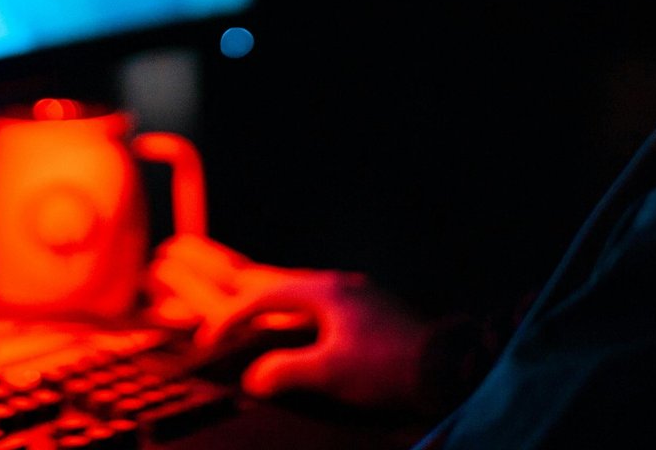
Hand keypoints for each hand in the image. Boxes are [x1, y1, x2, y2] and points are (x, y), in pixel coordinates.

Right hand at [144, 233, 432, 410]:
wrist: (446, 363)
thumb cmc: (387, 366)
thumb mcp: (330, 372)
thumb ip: (285, 371)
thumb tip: (253, 377)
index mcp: (322, 290)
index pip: (261, 296)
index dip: (230, 316)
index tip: (209, 337)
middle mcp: (337, 283)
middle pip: (277, 277)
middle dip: (240, 282)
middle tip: (210, 278)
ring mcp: (355, 292)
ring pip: (299, 286)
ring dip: (269, 294)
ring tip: (246, 296)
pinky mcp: (370, 307)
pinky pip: (318, 298)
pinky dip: (294, 305)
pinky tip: (296, 316)